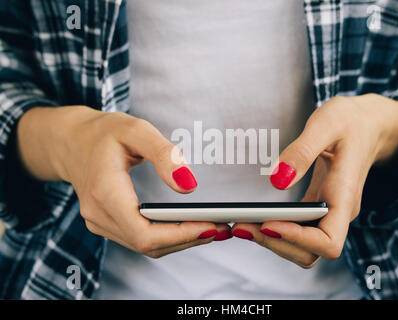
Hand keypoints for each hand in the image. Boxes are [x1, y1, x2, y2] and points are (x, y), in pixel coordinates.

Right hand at [17, 106, 230, 257]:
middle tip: (223, 227)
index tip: (212, 226)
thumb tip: (189, 187)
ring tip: (213, 227)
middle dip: (189, 239)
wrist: (71, 142)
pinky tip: (189, 225)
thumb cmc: (104, 133)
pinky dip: (168, 237)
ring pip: (147, 247)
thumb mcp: (135, 129)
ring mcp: (100, 223)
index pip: (145, 233)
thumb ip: (164, 155)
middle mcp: (99, 215)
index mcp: (105, 192)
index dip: (181, 235)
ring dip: (182, 241)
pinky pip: (141, 240)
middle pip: (150, 245)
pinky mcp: (106, 224)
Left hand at [232, 94, 397, 267]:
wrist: (370, 124)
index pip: (329, 241)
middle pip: (311, 252)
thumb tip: (277, 182)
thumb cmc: (351, 121)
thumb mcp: (327, 124)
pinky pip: (297, 231)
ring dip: (272, 241)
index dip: (298, 239)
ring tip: (240, 224)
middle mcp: (339, 212)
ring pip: (303, 247)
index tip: (268, 223)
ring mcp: (330, 213)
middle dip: (275, 244)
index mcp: (345, 195)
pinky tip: (253, 218)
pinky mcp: (319, 208)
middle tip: (239, 226)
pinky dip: (275, 230)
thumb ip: (302, 151)